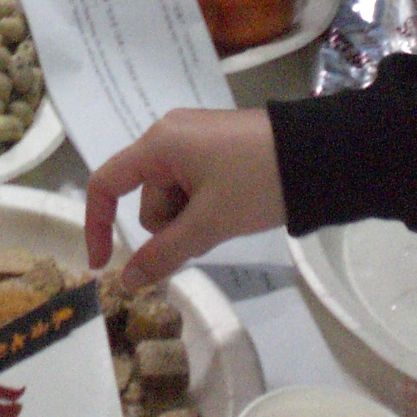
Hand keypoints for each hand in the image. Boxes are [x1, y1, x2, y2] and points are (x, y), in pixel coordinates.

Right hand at [85, 107, 285, 288]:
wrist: (319, 154)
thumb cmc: (256, 182)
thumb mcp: (208, 223)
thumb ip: (163, 253)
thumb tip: (126, 281)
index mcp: (158, 144)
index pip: (105, 183)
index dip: (97, 225)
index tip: (105, 266)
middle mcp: (168, 135)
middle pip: (146, 196)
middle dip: (170, 224)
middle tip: (210, 228)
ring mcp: (192, 138)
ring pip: (171, 195)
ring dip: (190, 217)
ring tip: (228, 216)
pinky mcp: (214, 146)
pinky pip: (191, 184)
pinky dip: (203, 204)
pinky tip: (233, 205)